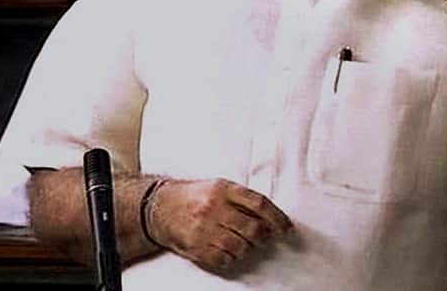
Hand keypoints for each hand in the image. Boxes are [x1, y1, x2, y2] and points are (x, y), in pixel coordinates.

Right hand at [148, 179, 292, 275]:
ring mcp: (205, 229)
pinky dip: (230, 258)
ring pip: (241, 247)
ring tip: (240, 241)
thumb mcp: (217, 186)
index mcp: (223, 189)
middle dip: (263, 236)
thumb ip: (241, 198)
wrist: (160, 207)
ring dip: (246, 248)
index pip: (259, 204)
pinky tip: (227, 249)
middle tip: (262, 237)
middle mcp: (214, 208)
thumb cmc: (191, 197)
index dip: (277, 218)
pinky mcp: (198, 247)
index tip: (286, 228)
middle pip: (253, 229)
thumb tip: (269, 217)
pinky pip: (225, 260)